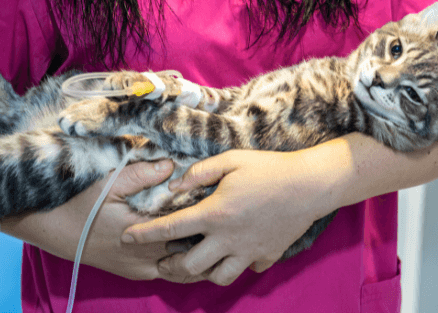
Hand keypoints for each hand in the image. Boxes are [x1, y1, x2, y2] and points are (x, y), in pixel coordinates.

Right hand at [3, 159, 204, 282]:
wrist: (58, 232)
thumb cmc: (84, 205)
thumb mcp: (110, 183)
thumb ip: (141, 174)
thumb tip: (170, 164)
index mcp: (144, 232)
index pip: (186, 225)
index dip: (205, 212)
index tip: (216, 198)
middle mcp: (147, 256)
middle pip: (192, 249)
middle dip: (209, 234)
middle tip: (223, 217)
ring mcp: (145, 269)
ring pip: (187, 268)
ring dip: (201, 253)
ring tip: (217, 235)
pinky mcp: (141, 274)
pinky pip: (173, 275)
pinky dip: (187, 264)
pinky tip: (197, 248)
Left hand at [121, 150, 338, 285]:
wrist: (310, 185)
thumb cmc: (269, 168)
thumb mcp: (231, 160)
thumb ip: (199, 173)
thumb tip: (173, 185)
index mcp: (215, 213)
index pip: (171, 228)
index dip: (144, 234)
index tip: (126, 237)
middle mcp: (229, 238)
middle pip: (190, 266)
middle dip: (170, 266)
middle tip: (162, 260)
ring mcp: (249, 251)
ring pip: (218, 277)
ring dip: (202, 272)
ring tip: (195, 262)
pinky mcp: (267, 256)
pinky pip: (246, 270)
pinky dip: (236, 266)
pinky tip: (233, 254)